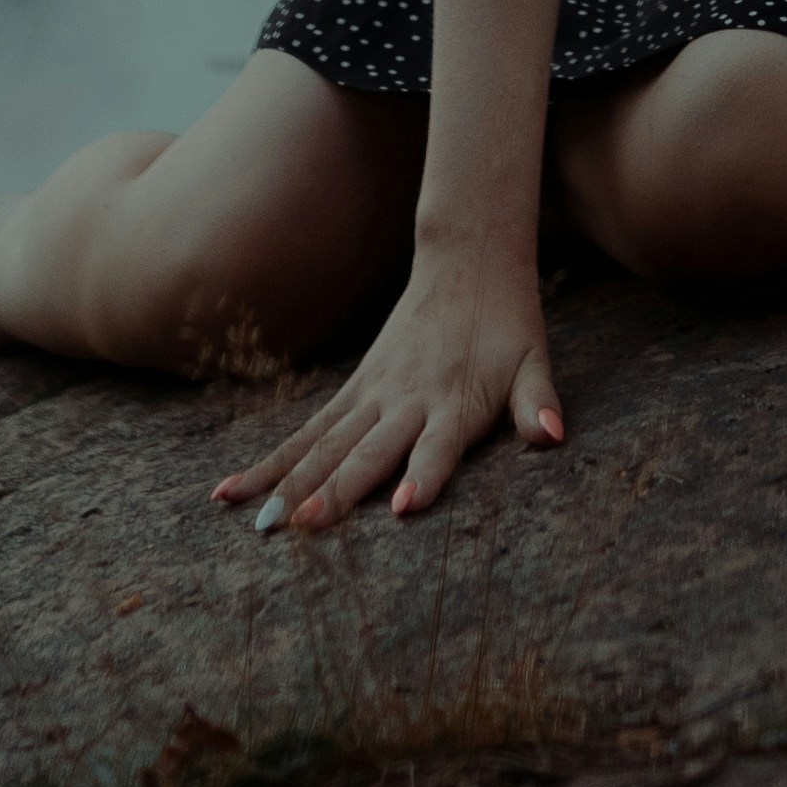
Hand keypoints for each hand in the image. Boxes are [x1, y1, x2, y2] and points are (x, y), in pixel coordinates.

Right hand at [211, 239, 562, 527]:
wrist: (467, 260)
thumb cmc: (507, 324)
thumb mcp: (533, 360)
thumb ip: (538, 401)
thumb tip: (555, 436)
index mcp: (455, 399)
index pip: (440, 444)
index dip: (425, 473)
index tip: (404, 506)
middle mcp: (406, 400)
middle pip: (368, 452)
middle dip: (336, 491)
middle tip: (303, 526)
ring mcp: (371, 395)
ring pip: (323, 446)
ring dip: (289, 483)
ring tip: (258, 522)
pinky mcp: (351, 392)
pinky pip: (305, 433)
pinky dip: (269, 462)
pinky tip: (231, 492)